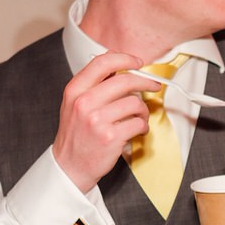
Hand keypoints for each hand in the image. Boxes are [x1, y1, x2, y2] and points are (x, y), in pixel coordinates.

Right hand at [52, 52, 152, 192]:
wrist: (70, 166)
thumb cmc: (76, 134)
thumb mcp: (74, 103)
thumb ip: (93, 84)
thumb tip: (117, 62)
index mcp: (75, 90)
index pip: (102, 63)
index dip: (124, 58)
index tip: (137, 62)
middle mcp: (84, 103)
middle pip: (125, 80)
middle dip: (146, 82)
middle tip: (154, 86)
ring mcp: (97, 120)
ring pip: (135, 103)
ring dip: (143, 111)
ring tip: (139, 117)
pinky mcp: (111, 137)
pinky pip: (138, 123)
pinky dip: (142, 126)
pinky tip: (137, 130)